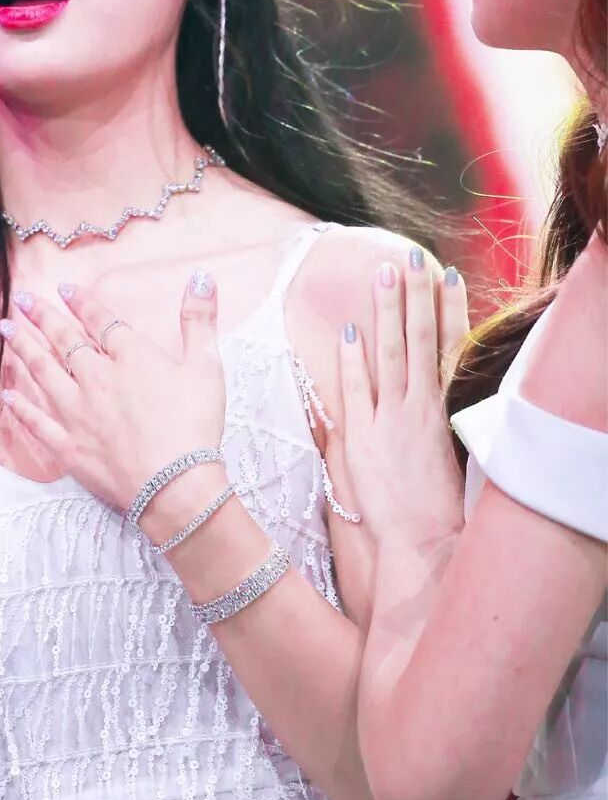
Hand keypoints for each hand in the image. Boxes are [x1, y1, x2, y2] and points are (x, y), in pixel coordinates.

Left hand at [0, 270, 225, 516]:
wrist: (175, 484)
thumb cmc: (194, 425)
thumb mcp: (206, 365)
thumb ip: (199, 319)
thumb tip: (201, 276)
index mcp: (129, 357)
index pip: (100, 321)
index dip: (80, 302)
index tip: (61, 287)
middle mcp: (96, 379)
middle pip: (64, 341)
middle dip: (41, 317)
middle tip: (20, 299)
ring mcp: (78, 413)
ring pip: (43, 373)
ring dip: (22, 349)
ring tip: (5, 330)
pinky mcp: (69, 447)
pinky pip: (38, 423)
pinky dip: (21, 408)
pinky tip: (7, 395)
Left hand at [335, 251, 467, 541]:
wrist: (423, 544)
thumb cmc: (436, 507)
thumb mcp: (448, 455)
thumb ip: (437, 418)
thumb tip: (433, 389)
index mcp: (446, 411)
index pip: (448, 346)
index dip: (449, 309)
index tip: (449, 275)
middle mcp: (421, 408)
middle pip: (419, 339)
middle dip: (416, 295)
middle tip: (412, 256)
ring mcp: (392, 421)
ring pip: (391, 354)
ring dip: (387, 312)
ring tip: (385, 274)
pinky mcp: (364, 439)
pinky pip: (357, 390)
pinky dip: (353, 360)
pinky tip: (350, 330)